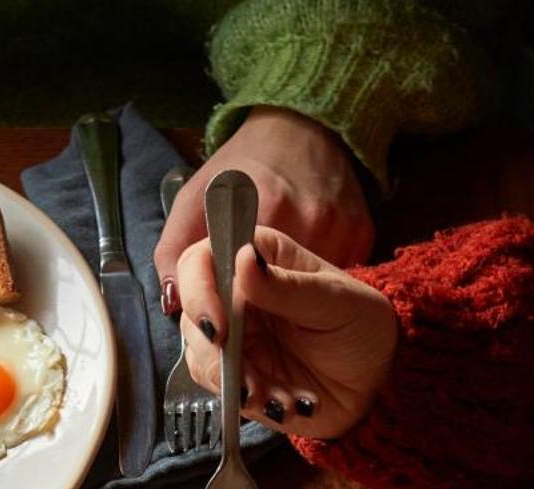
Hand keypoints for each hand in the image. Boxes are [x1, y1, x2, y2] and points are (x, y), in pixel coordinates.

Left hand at [154, 106, 372, 309]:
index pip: (240, 285)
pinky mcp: (362, 233)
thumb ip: (174, 251)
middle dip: (258, 301)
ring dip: (290, 292)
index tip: (219, 318)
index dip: (228, 304)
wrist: (302, 126)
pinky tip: (305, 264)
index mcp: (260, 210)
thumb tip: (171, 302)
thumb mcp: (195, 197)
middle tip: (246, 295)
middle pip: (279, 291)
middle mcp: (305, 218)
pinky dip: (318, 279)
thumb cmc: (242, 163)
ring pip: (309, 289)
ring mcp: (338, 226)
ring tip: (275, 277)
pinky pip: (338, 275)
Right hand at [174, 225, 397, 437]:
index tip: (218, 325)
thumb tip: (242, 259)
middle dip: (216, 352)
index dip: (198, 289)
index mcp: (259, 260)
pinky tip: (286, 405)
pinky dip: (250, 402)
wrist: (378, 382)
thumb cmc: (362, 328)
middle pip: (192, 315)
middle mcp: (237, 297)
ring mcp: (234, 339)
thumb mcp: (335, 302)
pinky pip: (222, 391)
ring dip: (237, 384)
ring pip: (202, 357)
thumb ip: (286, 286)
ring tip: (280, 397)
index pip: (202, 260)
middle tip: (249, 378)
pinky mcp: (238, 377)